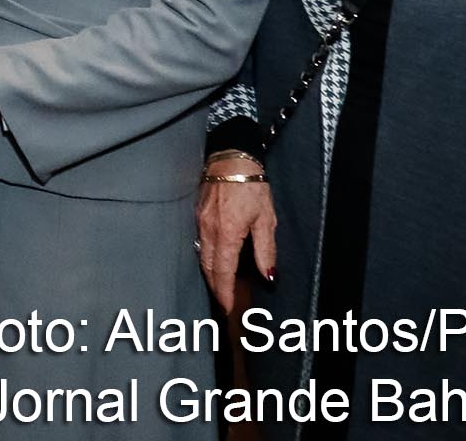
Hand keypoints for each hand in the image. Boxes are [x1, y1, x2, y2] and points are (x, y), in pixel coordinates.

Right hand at [194, 153, 275, 316]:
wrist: (231, 159)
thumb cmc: (252, 186)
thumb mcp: (266, 219)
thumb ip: (265, 250)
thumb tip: (268, 277)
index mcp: (227, 233)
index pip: (223, 271)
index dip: (224, 291)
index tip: (227, 307)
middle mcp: (209, 230)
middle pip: (208, 266)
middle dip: (215, 286)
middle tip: (223, 302)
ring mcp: (200, 222)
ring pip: (202, 255)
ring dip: (210, 273)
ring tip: (219, 286)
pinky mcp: (197, 214)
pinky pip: (200, 242)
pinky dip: (206, 257)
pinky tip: (213, 260)